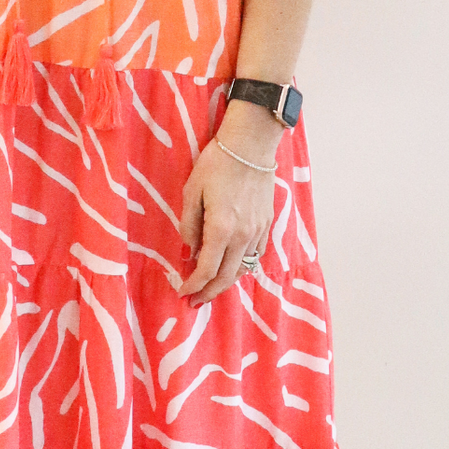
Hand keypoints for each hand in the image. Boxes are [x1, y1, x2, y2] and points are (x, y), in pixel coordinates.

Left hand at [177, 105, 280, 304]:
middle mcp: (243, 235)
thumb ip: (189, 225)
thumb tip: (189, 251)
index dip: (193, 285)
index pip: (206, 269)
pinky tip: (230, 267)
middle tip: (194, 302)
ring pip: (242, 269)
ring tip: (210, 290)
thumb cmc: (216, 164)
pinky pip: (254, 256)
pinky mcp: (267, 225)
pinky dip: (241, 267)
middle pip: (226, 277)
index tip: (182, 293)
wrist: (251, 146)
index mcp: (222, 228)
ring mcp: (258, 231)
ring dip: (225, 283)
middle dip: (208, 293)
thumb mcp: (192, 192)